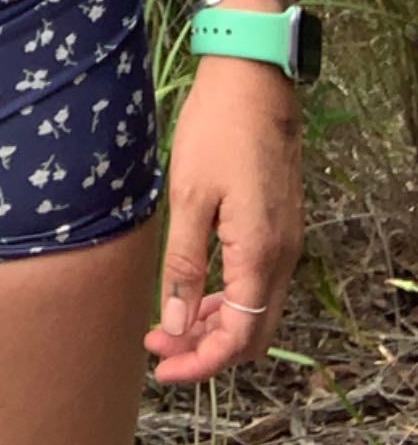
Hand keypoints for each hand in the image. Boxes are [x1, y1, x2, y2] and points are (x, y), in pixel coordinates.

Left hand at [144, 55, 302, 385]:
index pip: (237, 336)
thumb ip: (183, 264)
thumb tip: (175, 324)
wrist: (254, 78)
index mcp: (259, 253)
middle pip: (251, 330)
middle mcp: (282, 255)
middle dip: (205, 348)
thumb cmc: (217, 129)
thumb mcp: (188, 196)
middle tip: (158, 345)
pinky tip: (195, 289)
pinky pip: (258, 280)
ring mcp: (285, 239)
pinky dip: (228, 296)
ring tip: (168, 323)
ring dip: (216, 323)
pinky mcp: (280, 223)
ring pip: (256, 306)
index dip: (200, 361)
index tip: (161, 366)